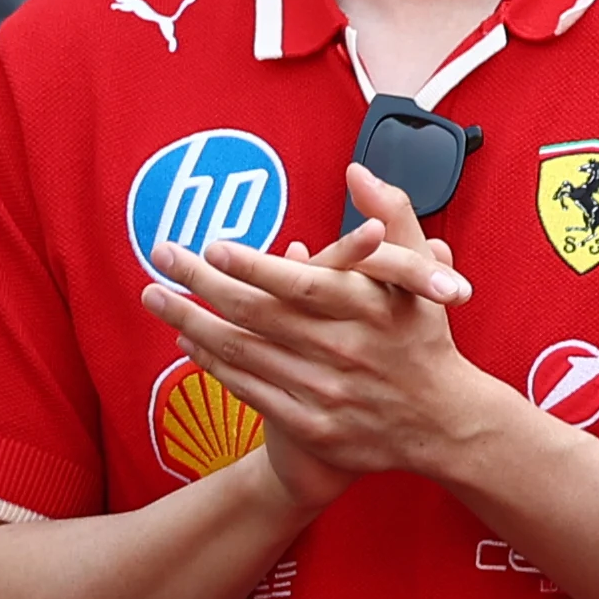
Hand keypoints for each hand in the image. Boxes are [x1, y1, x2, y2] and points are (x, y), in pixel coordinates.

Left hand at [140, 164, 485, 511]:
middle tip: (163, 256)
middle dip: (201, 284)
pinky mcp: (312, 426)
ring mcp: (327, 392)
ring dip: (191, 322)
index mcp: (374, 309)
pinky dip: (212, 364)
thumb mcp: (423, 275)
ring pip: (243, 352)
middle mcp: (348, 351)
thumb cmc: (423, 337)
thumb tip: (357, 172)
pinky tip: (188, 340)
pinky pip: (248, 390)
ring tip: (156, 295)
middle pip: (259, 314)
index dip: (255, 265)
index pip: (304, 284)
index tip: (214, 246)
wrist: (442, 422)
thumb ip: (393, 217)